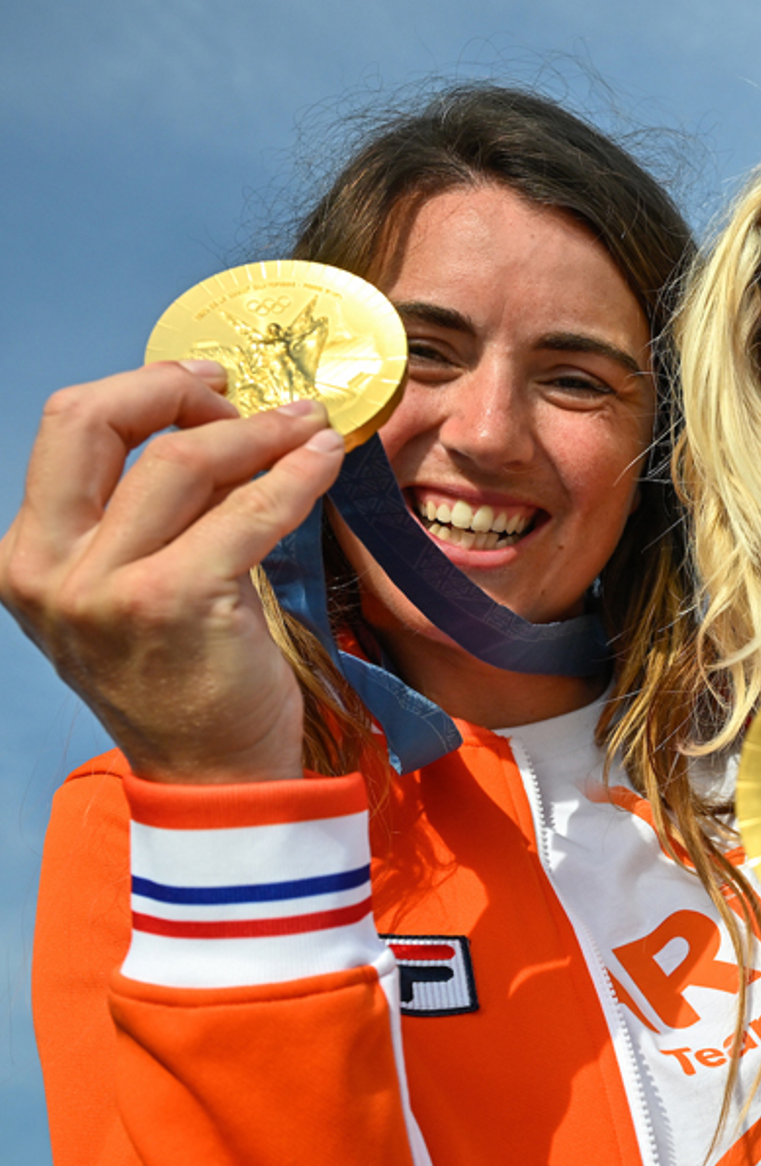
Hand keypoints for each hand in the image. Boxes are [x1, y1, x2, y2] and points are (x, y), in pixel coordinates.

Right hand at [0, 361, 344, 783]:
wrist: (214, 777)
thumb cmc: (188, 676)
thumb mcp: (138, 586)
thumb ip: (152, 513)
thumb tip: (218, 426)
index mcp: (30, 555)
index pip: (65, 429)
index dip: (141, 391)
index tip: (206, 389)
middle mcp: (49, 569)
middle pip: (90, 421)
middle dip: (171, 389)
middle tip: (240, 393)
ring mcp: (105, 588)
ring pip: (178, 460)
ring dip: (257, 430)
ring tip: (309, 427)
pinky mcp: (175, 603)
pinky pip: (247, 510)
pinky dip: (295, 475)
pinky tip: (325, 461)